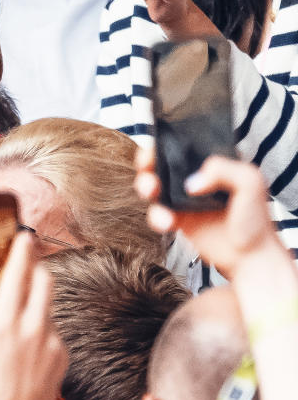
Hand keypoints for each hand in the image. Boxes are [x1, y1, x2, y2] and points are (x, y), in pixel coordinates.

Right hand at [134, 149, 285, 279]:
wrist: (250, 257)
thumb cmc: (255, 219)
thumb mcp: (250, 182)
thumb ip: (223, 170)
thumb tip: (190, 183)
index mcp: (211, 161)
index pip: (184, 143)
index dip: (165, 142)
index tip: (157, 148)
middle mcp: (194, 176)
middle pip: (159, 160)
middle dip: (146, 162)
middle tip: (148, 168)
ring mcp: (183, 197)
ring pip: (151, 184)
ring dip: (145, 186)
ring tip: (151, 193)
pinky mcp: (175, 217)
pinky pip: (155, 212)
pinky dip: (155, 216)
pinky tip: (168, 223)